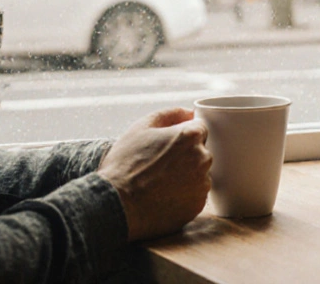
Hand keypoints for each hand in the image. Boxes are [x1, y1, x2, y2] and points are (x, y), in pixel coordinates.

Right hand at [98, 108, 211, 240]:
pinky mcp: (197, 206)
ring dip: (185, 176)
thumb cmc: (126, 163)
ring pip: (198, 175)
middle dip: (185, 156)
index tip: (166, 147)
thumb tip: (190, 112)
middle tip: (159, 166)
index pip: (199, 129)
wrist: (117, 204)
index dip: (181, 137)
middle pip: (201, 152)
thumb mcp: (141, 127)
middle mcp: (203, 159)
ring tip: (159, 182)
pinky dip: (183, 195)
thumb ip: (170, 114)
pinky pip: (195, 195)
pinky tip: (163, 196)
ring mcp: (202, 184)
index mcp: (191, 136)